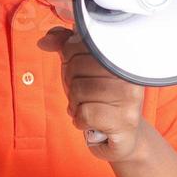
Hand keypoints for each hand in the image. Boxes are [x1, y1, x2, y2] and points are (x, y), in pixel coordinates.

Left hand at [38, 26, 145, 161]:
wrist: (123, 135)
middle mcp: (130, 72)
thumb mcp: (82, 68)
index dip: (71, 57)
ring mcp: (131, 97)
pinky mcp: (125, 121)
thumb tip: (45, 41)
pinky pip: (86, 114)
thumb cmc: (101, 98)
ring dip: (75, 104)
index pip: (82, 43)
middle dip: (72, 83)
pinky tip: (92, 123)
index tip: (82, 71)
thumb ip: (65, 47)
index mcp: (122, 54)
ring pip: (80, 90)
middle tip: (86, 94)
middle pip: (77, 66)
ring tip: (89, 108)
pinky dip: (80, 120)